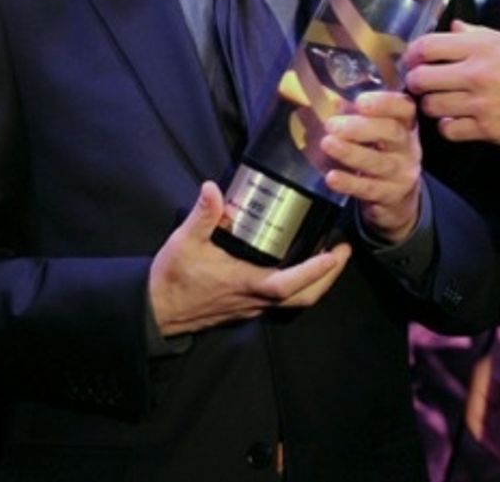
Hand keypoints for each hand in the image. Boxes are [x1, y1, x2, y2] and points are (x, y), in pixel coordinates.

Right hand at [148, 182, 350, 336]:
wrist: (156, 310)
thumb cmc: (172, 276)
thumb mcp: (184, 242)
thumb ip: (201, 215)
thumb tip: (212, 188)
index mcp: (245, 283)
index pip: (287, 284)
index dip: (314, 271)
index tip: (335, 254)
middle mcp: (255, 299)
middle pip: (303, 298)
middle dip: (329, 277)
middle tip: (344, 251)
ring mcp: (254, 306)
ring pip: (296, 302)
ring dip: (318, 282)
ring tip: (331, 256)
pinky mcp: (249, 307)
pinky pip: (284, 301)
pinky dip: (301, 285)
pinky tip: (303, 265)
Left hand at [322, 90, 421, 244]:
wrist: (398, 197)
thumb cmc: (381, 154)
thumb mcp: (375, 133)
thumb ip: (355, 116)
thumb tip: (329, 102)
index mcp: (405, 124)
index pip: (403, 108)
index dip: (384, 102)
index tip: (360, 101)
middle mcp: (408, 147)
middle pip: (391, 133)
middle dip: (360, 127)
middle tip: (332, 125)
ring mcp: (402, 173)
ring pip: (379, 162)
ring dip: (351, 153)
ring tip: (327, 144)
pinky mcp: (391, 196)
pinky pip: (369, 189)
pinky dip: (349, 182)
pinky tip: (332, 177)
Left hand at [403, 21, 499, 149]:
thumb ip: (479, 34)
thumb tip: (454, 27)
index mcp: (483, 46)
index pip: (427, 46)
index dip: (412, 54)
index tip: (412, 59)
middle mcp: (477, 72)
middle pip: (421, 78)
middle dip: (415, 81)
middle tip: (421, 84)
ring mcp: (481, 103)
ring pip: (431, 106)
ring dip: (432, 105)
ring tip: (442, 103)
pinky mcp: (488, 129)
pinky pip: (449, 130)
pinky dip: (448, 127)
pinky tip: (457, 120)